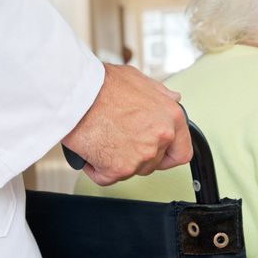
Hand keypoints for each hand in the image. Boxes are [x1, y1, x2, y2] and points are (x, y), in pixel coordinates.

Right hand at [62, 63, 192, 185]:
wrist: (76, 94)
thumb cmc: (102, 85)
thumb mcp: (138, 79)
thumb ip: (160, 94)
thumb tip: (171, 99)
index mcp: (170, 117)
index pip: (181, 151)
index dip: (168, 154)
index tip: (159, 154)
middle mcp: (159, 138)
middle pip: (153, 163)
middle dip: (136, 154)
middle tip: (119, 138)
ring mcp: (140, 157)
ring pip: (131, 171)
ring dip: (116, 160)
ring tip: (102, 138)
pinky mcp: (118, 169)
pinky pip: (106, 177)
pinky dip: (96, 168)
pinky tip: (90, 149)